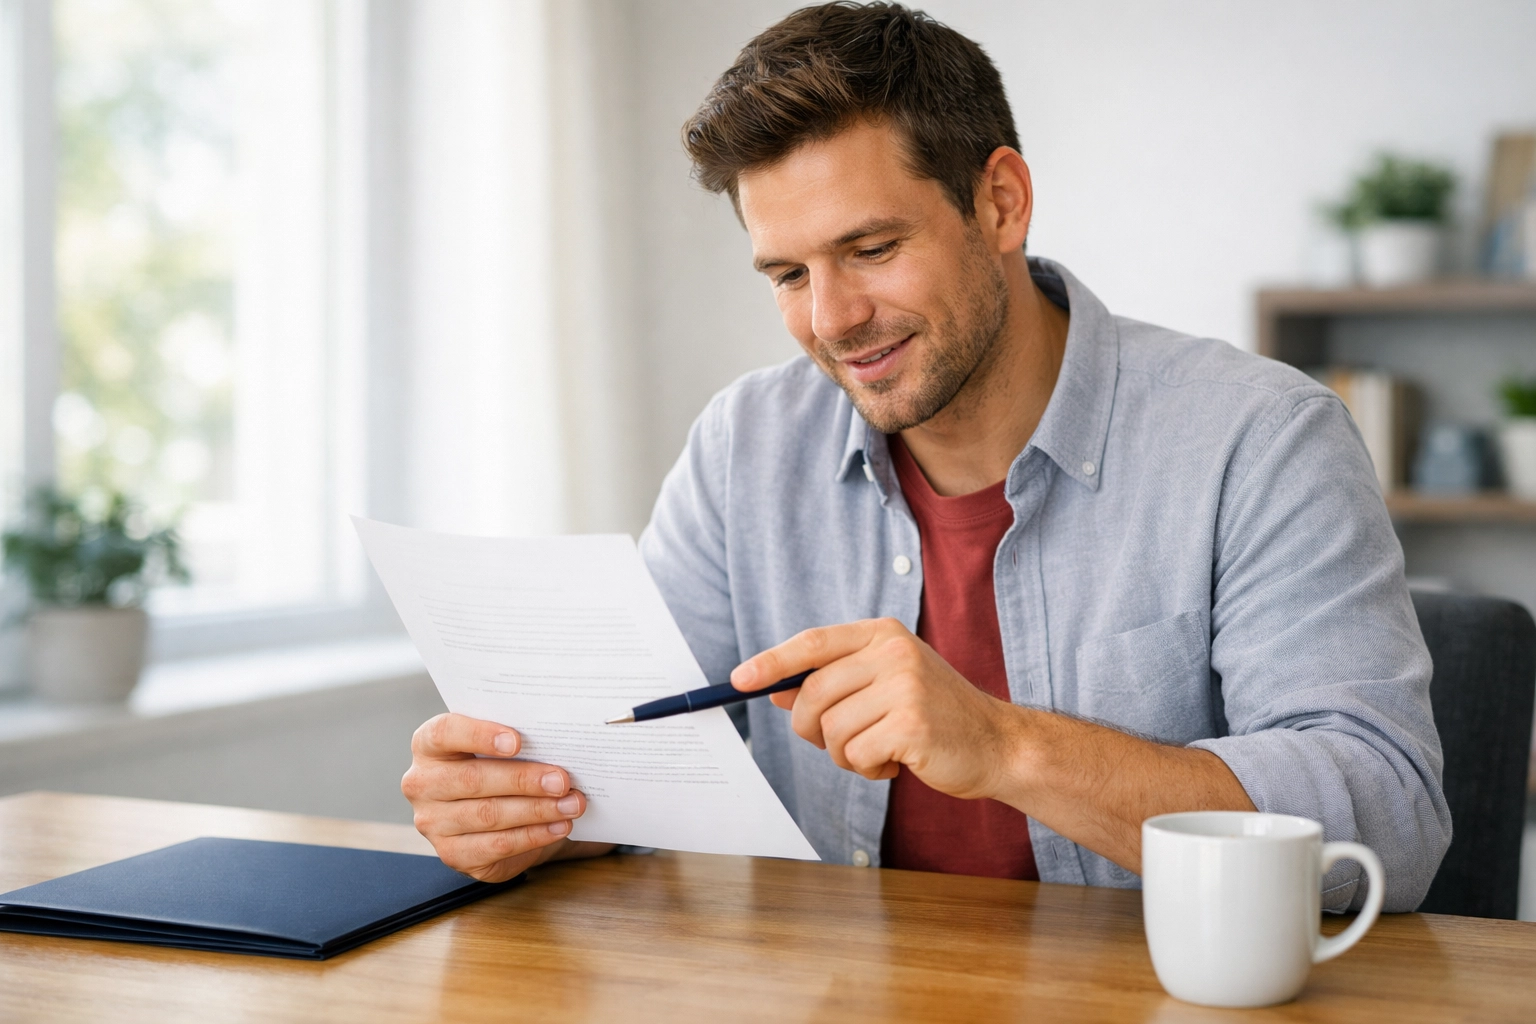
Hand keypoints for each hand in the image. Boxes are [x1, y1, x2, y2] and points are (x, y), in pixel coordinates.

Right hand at [402, 713, 596, 881]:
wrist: (497, 809)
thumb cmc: (500, 765)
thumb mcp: (501, 746)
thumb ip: (515, 738)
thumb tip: (556, 741)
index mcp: (428, 745)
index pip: (444, 733)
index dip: (479, 736)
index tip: (517, 741)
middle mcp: (422, 784)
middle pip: (472, 779)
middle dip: (523, 780)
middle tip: (562, 780)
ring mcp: (433, 823)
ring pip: (487, 815)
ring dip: (536, 810)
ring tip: (571, 804)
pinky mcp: (454, 853)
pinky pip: (497, 845)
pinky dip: (533, 835)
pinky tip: (558, 827)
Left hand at [730, 618, 1018, 799]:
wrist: (997, 744)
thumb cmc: (936, 715)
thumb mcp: (886, 684)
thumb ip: (836, 682)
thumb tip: (778, 692)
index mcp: (883, 634)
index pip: (812, 643)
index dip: (772, 663)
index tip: (739, 680)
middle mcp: (893, 652)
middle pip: (812, 694)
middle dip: (811, 729)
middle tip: (835, 743)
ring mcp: (905, 686)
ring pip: (831, 730)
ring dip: (845, 754)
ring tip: (880, 749)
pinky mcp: (911, 724)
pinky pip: (855, 754)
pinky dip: (867, 768)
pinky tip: (898, 761)